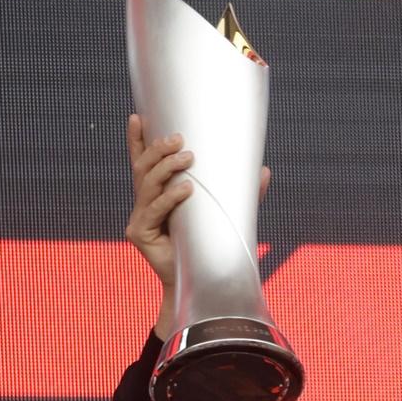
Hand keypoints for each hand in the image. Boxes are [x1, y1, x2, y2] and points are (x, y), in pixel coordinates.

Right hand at [123, 113, 271, 338]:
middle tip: (179, 139)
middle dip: (158, 150)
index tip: (138, 116)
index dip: (138, 141)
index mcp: (156, 196)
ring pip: (147, 185)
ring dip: (166, 168)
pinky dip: (171, 198)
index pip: (143, 163)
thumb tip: (264, 170)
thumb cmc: (210, 247)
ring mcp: (139, 220)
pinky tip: (186, 189)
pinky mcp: (140, 235)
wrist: (202, 284)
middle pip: (144, 169)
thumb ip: (241, 194)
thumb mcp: (226, 215)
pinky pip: (155, 210)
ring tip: (187, 157)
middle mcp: (144, 205)